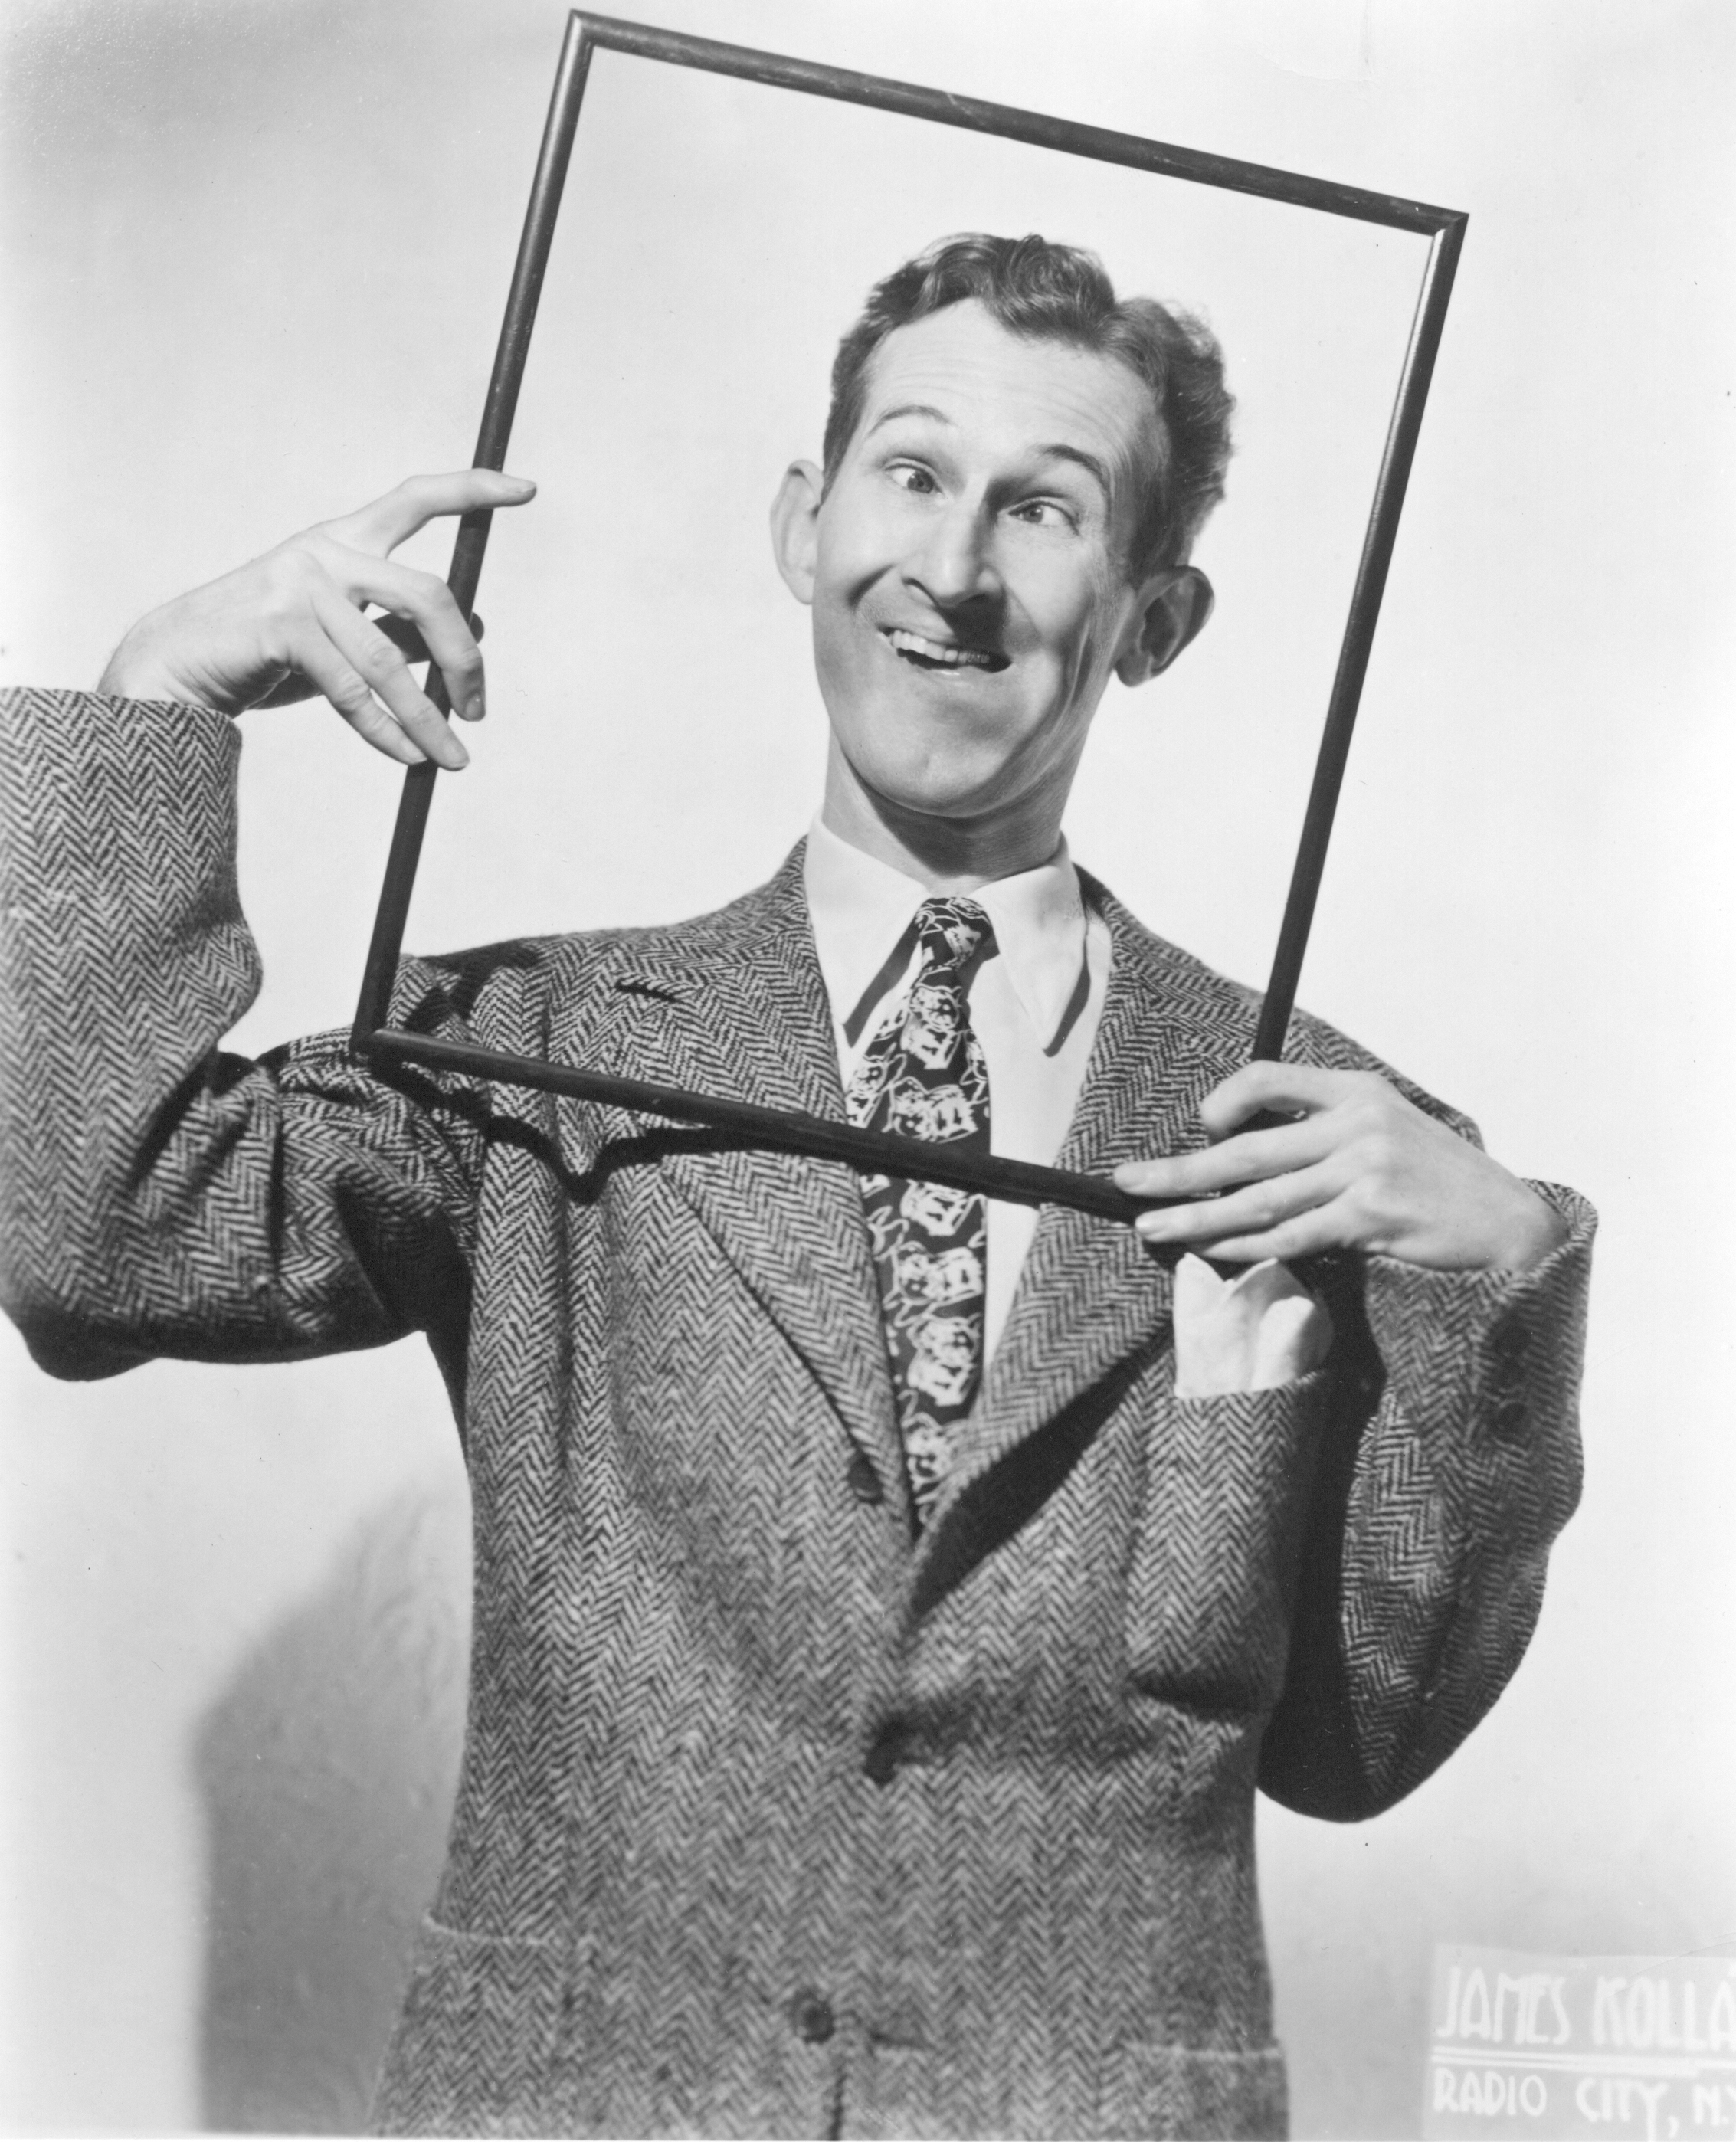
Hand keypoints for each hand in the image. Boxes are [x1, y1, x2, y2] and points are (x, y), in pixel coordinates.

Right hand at [98, 470, 536, 768]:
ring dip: (429, 719)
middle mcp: (326, 549)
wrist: (181, 670)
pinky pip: (353, 690)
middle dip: (464, 660)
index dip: (473, 492)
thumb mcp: (346, 635)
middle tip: (480, 711)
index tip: (526, 490)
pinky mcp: (282, 626)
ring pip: (391, 659)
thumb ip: (403, 626)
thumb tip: (479, 627)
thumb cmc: (269, 652)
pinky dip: (387, 731)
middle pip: (429, 595)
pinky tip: (409, 757)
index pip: (416, 500)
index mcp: (345, 537)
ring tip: (455, 760)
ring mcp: (301, 583)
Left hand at [1115, 1063, 1566, 1273]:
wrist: (1511, 1225)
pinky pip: (1291, 1236)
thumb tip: (1247, 1156)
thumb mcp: (1389, 1132)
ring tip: (1151, 1225)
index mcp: (1357, 1091)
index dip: (1225, 1100)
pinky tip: (1212, 1254)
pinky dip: (1246, 1248)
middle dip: (1178, 1170)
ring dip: (1197, 1217)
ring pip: (1258, 1198)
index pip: (1269, 1077)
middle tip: (1127, 1183)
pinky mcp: (1371, 1216)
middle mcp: (1357, 1123)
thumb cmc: (1440, 1185)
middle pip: (1245, 1147)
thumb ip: (1327, 1133)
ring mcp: (1364, 1170)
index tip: (1201, 1127)